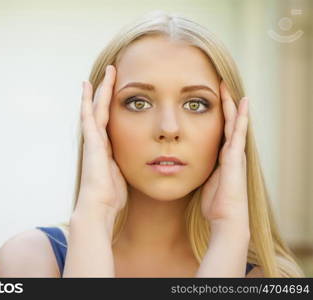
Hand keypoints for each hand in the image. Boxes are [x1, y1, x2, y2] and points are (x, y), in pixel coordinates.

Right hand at [76, 65, 127, 218]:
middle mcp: (97, 139)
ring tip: (107, 71)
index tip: (118, 90)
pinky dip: (87, 100)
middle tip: (112, 71)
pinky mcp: (91, 141)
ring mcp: (92, 139)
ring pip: (96, 107)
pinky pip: (89, 115)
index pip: (110, 119)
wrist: (99, 205)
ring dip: (101, 89)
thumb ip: (126, 163)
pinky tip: (88, 85)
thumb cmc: (112, 195)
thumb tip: (139, 162)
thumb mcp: (123, 175)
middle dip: (107, 90)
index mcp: (106, 147)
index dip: (113, 103)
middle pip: (102, 108)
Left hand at [200, 80, 249, 231]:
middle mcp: (230, 152)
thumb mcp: (202, 182)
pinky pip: (238, 131)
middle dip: (224, 104)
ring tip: (228, 86)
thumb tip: (180, 166)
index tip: (209, 100)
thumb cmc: (213, 204)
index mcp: (221, 157)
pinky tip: (242, 102)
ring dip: (231, 104)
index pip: (218, 130)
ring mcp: (235, 153)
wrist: (225, 218)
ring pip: (234, 123)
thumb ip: (196, 171)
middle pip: (227, 122)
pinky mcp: (235, 156)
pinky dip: (240, 116)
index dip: (215, 115)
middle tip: (220, 85)